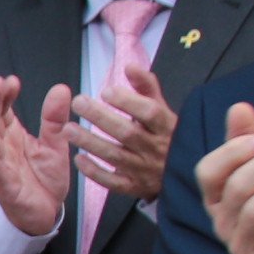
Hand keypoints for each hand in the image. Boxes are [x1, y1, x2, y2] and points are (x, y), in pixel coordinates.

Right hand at [0, 73, 77, 237]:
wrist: (46, 212)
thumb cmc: (45, 179)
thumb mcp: (55, 145)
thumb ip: (54, 120)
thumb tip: (60, 88)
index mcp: (14, 137)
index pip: (5, 111)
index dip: (6, 95)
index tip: (11, 80)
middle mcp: (3, 149)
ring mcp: (1, 166)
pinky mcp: (4, 185)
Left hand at [71, 60, 177, 206]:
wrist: (185, 173)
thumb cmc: (167, 135)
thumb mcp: (163, 109)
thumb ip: (146, 88)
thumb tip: (130, 66)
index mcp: (167, 126)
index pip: (149, 112)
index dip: (128, 101)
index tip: (106, 91)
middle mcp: (156, 148)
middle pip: (127, 133)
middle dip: (101, 117)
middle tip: (78, 102)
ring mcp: (145, 170)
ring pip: (115, 156)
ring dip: (90, 142)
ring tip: (68, 128)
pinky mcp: (134, 187)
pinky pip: (112, 181)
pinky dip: (94, 171)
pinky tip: (78, 158)